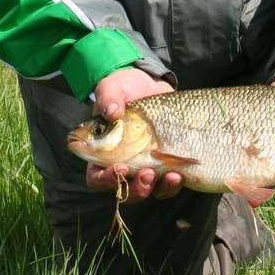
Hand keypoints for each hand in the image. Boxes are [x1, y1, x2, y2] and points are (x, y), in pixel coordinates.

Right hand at [85, 66, 181, 200]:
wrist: (150, 84)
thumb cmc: (124, 88)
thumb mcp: (113, 87)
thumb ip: (108, 97)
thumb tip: (113, 112)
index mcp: (101, 152)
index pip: (96, 177)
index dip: (106, 178)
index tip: (121, 167)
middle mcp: (121, 164)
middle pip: (123, 190)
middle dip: (136, 188)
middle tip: (146, 174)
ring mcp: (143, 167)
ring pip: (146, 191)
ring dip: (156, 188)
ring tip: (169, 175)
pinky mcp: (163, 165)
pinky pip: (166, 185)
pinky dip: (172, 185)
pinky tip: (179, 174)